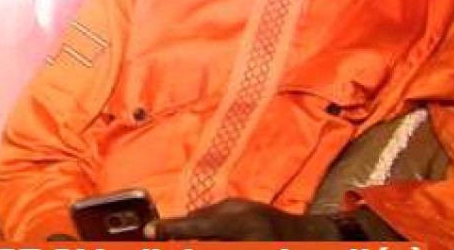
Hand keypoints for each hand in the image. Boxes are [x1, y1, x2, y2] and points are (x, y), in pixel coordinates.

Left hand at [150, 199, 339, 240]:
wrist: (303, 241)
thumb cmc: (266, 220)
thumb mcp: (238, 208)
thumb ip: (206, 215)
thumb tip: (176, 225)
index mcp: (241, 222)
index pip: (198, 224)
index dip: (171, 229)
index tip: (149, 231)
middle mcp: (246, 242)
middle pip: (201, 246)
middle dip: (182, 242)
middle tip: (165, 239)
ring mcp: (249, 249)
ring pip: (208, 246)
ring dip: (196, 242)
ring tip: (200, 237)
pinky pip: (219, 248)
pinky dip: (211, 244)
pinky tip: (206, 241)